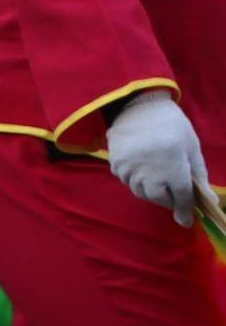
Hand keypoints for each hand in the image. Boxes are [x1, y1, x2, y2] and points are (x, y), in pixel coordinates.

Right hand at [103, 90, 207, 213]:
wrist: (139, 104)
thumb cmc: (172, 126)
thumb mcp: (192, 149)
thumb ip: (199, 176)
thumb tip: (210, 203)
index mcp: (173, 169)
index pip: (181, 199)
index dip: (185, 211)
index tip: (186, 220)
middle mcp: (150, 173)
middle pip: (159, 198)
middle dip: (168, 199)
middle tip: (173, 193)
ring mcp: (130, 168)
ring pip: (140, 191)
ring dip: (151, 191)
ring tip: (156, 180)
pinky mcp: (114, 162)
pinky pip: (125, 180)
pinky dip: (135, 180)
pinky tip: (141, 169)